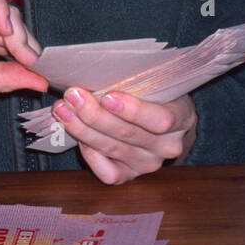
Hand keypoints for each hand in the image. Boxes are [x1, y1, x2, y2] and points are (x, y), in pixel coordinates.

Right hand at [0, 0, 48, 115]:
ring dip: (15, 25)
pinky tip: (3, 28)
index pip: (10, 38)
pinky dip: (0, 2)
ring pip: (1, 2)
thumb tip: (40, 79)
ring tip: (16, 49)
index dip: (27, 51)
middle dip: (25, 41)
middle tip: (31, 61)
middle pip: (10, 19)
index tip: (42, 70)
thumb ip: (5, 77)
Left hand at [51, 88, 197, 184]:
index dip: (133, 110)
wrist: (166, 123)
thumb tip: (98, 68)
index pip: (160, 120)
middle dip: (95, 115)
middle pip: (128, 134)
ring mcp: (149, 164)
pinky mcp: (131, 175)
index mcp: (181, 118)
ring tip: (63, 110)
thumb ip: (137, 79)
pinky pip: (109, 173)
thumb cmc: (157, 94)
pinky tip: (78, 138)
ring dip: (83, 129)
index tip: (107, 96)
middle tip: (72, 96)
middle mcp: (167, 146)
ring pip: (113, 150)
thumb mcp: (157, 81)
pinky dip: (91, 156)